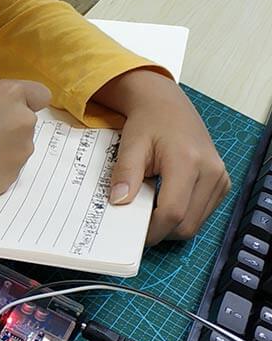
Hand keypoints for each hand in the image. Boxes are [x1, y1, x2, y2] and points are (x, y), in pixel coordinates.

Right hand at [0, 80, 50, 207]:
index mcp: (9, 95)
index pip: (40, 95)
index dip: (27, 102)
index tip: (12, 109)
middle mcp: (23, 121)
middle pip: (27, 123)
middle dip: (10, 128)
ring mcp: (22, 151)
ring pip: (20, 147)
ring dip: (4, 150)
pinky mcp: (15, 176)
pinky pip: (10, 169)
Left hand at [95, 69, 229, 245]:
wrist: (167, 106)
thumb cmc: (149, 123)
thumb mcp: (130, 144)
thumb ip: (125, 173)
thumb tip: (119, 201)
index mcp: (187, 161)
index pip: (172, 212)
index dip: (152, 230)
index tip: (134, 234)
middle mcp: (210, 171)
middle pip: (187, 224)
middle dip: (161, 231)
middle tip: (138, 223)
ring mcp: (220, 178)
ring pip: (196, 223)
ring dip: (172, 225)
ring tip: (151, 208)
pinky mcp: (222, 183)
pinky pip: (203, 214)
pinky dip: (183, 216)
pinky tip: (166, 201)